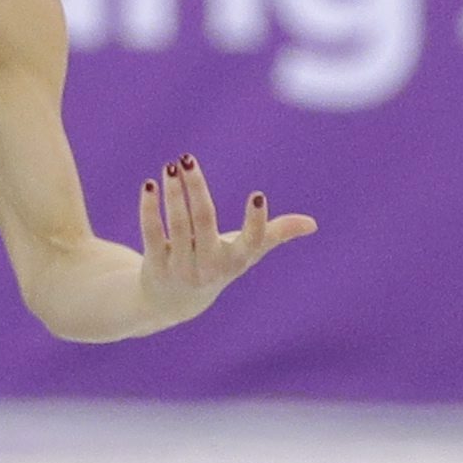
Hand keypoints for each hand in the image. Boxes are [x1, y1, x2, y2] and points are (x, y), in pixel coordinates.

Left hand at [133, 153, 314, 321]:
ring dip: (173, 193)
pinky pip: (152, 233)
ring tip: (172, 165)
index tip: (257, 196)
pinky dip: (150, 208)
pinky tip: (150, 185)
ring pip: (177, 225)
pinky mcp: (155, 265)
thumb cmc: (217, 267)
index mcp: (236, 260)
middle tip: (188, 159)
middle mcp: (208, 266)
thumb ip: (275, 234)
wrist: (173, 304)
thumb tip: (312, 223)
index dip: (255, 221)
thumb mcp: (246, 254)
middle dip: (196, 188)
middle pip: (203, 222)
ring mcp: (180, 267)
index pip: (250, 242)